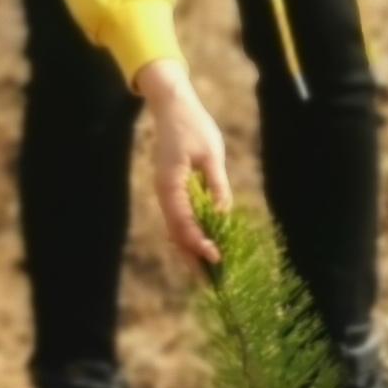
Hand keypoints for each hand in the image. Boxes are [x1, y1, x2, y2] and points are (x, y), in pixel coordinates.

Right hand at [134, 60, 234, 265]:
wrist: (171, 105)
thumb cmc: (192, 125)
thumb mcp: (211, 154)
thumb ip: (217, 186)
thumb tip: (223, 215)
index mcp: (171, 184)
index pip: (184, 224)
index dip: (199, 244)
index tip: (216, 257)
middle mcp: (164, 192)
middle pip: (176, 234)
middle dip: (192, 258)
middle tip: (211, 282)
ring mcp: (165, 192)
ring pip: (176, 229)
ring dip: (190, 250)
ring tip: (207, 272)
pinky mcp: (170, 189)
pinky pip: (178, 218)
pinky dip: (189, 234)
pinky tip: (202, 245)